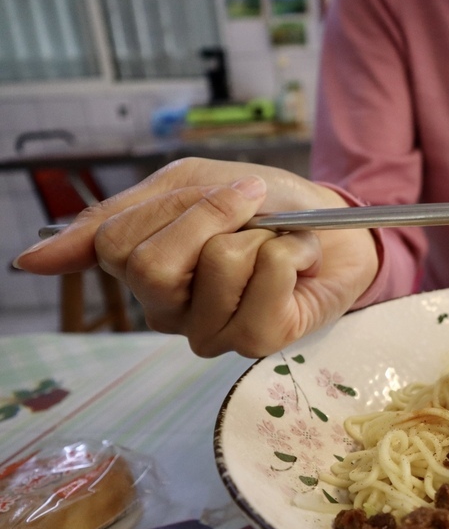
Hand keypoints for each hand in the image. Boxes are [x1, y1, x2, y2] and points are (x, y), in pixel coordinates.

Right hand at [14, 157, 378, 357]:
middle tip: (253, 214)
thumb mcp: (188, 186)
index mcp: (141, 270)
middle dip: (214, 219)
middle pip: (152, 267)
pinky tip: (300, 262)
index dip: (180, 209)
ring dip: (262, 236)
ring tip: (278, 241)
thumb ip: (115, 217)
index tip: (227, 191)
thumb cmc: (265, 206)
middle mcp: (167, 310)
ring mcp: (210, 332)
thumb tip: (29, 259)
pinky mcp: (257, 343)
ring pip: (217, 268)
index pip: (113, 245)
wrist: (338, 224)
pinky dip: (293, 254)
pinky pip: (266, 285)